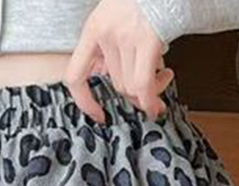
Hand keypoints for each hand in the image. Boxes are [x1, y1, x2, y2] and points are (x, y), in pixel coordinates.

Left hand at [64, 0, 174, 122]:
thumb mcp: (117, 17)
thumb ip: (111, 46)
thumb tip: (117, 80)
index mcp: (94, 29)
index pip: (75, 76)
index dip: (84, 101)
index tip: (98, 114)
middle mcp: (106, 33)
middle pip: (114, 83)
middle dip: (134, 93)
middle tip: (152, 87)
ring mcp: (125, 37)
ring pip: (130, 86)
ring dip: (150, 91)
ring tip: (163, 77)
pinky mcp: (147, 40)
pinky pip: (143, 84)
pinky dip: (151, 100)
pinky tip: (158, 103)